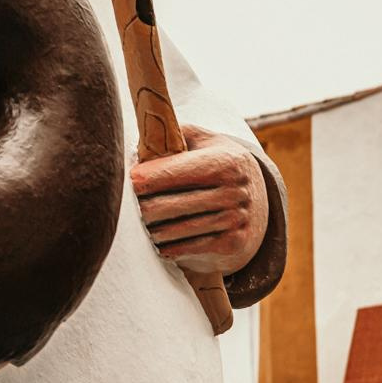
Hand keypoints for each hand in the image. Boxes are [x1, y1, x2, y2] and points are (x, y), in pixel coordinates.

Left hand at [131, 125, 268, 276]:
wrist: (255, 199)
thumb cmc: (214, 163)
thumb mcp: (202, 141)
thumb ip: (173, 134)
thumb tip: (141, 140)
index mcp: (226, 162)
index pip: (174, 171)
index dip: (146, 177)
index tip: (128, 181)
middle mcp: (236, 191)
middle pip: (169, 204)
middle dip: (143, 206)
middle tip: (126, 207)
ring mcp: (237, 219)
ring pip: (176, 229)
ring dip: (151, 229)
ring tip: (138, 224)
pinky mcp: (234, 243)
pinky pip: (188, 248)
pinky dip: (168, 247)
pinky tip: (157, 242)